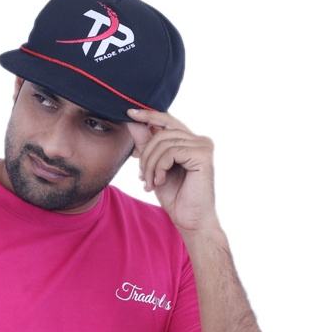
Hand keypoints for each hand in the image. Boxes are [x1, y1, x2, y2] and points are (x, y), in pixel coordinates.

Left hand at [125, 106, 219, 236]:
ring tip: (150, 183)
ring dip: (150, 166)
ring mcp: (203, 145)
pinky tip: (160, 182)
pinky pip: (170, 152)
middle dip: (145, 155)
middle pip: (161, 133)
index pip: (166, 120)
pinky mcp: (203, 154)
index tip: (129, 112)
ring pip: (163, 143)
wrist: (189, 219)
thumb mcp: (155, 167)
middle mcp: (199, 139)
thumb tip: (133, 121)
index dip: (148, 115)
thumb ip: (146, 144)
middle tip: (142, 176)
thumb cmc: (175, 196)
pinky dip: (159, 168)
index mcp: (189, 140)